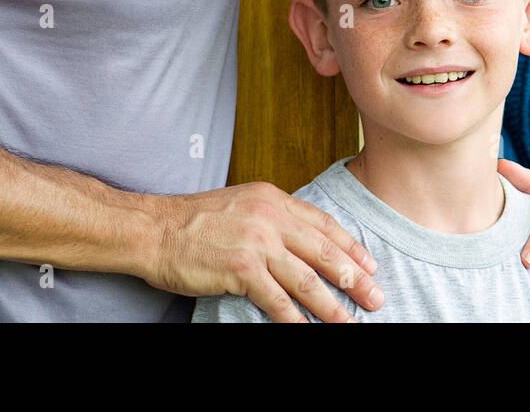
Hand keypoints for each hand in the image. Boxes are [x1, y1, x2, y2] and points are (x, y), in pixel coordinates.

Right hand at [144, 183, 381, 322]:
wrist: (154, 230)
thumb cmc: (194, 220)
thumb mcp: (243, 205)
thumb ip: (273, 218)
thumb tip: (303, 240)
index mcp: (274, 199)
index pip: (324, 224)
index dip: (351, 247)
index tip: (370, 266)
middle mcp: (271, 218)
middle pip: (324, 252)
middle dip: (354, 278)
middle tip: (375, 297)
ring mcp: (257, 243)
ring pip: (306, 279)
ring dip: (331, 305)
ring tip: (350, 322)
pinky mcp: (241, 269)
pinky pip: (277, 300)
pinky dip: (295, 319)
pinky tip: (308, 330)